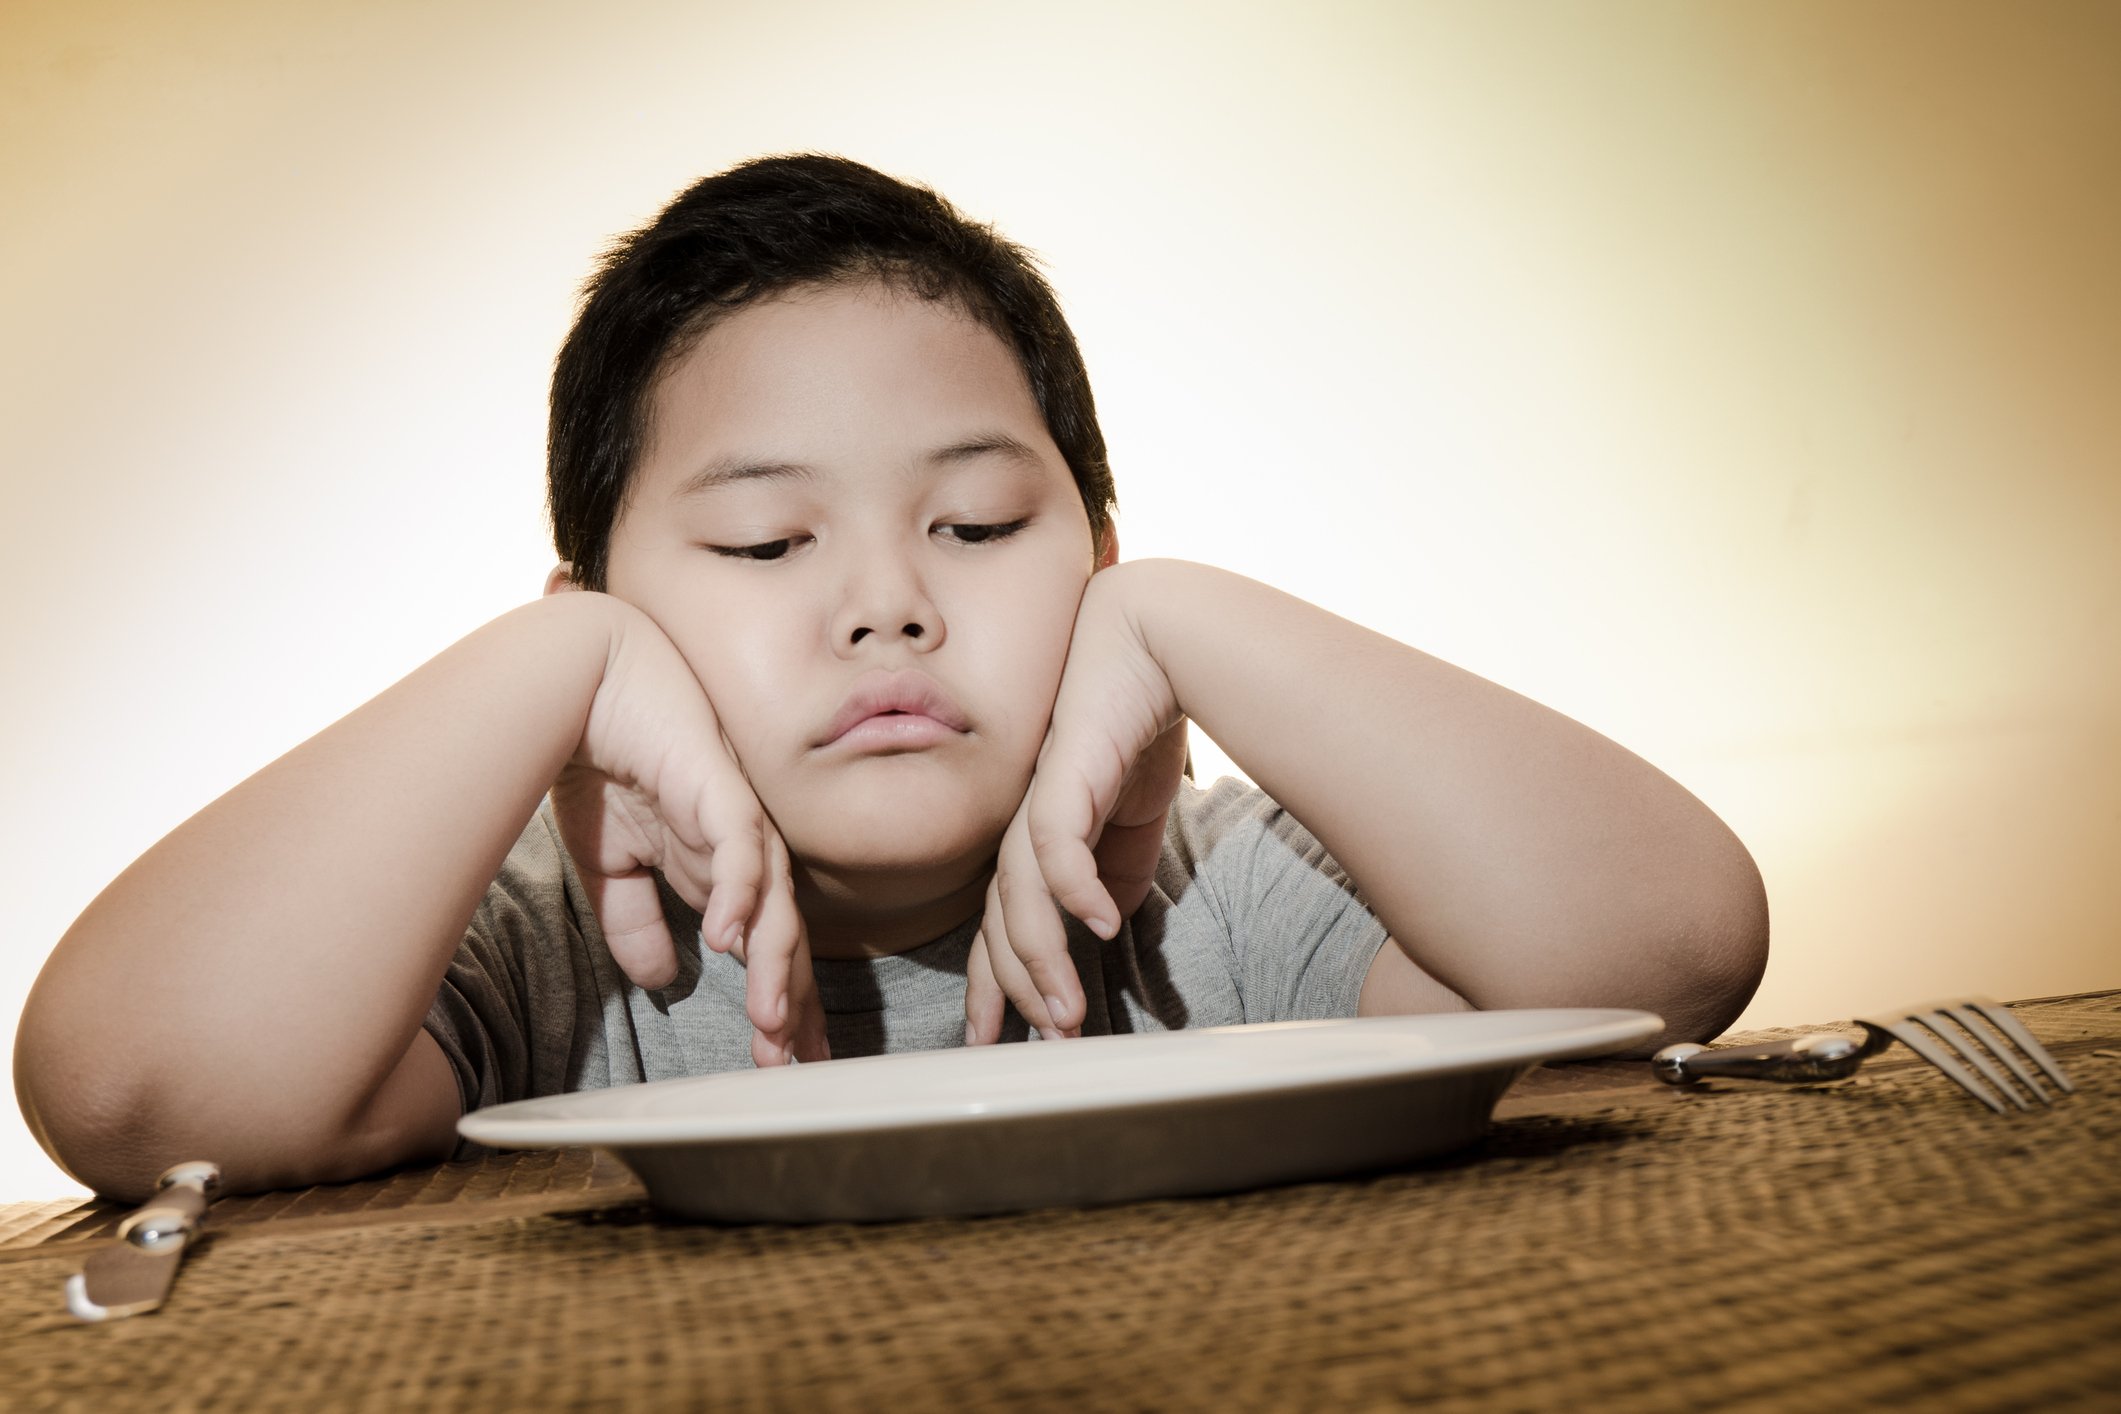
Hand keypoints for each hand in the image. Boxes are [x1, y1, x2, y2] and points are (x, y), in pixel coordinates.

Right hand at [550, 601, 827, 1064]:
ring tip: (771, 1023)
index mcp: (720, 867)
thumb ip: (635, 919)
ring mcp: (736, 816)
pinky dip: (740, 895)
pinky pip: (741, 847)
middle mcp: (742, 848)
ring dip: (772, 967)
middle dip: (790, 1005)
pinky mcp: (718, 786)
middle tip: (791, 1066)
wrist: (579, 680)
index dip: (777, 1002)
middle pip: (784, 938)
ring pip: (775, 903)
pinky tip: (729, 942)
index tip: (782, 1061)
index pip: (765, 945)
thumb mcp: (611, 861)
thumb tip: (660, 978)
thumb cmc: (598, 757)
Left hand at [964, 567, 1185, 1042]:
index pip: (1002, 923)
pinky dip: (1072, 890)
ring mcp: (1032, 800)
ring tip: (1065, 1015)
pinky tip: (1096, 929)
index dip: (1002, 983)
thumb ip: (1111, 870)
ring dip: (1041, 962)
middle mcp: (1019, 823)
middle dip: (1014, 992)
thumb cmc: (1137, 720)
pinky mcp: (1059, 775)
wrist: (1155, 639)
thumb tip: (1101, 924)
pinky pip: (1053, 845)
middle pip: (998, 925)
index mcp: (1031, 834)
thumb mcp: (1127, 816)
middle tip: (1035, 1048)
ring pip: (1017, 899)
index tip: (1007, 1037)